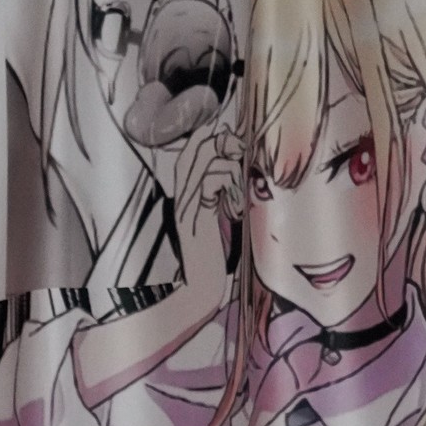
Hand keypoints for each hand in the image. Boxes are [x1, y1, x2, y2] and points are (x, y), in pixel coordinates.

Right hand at [173, 123, 242, 311]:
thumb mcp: (218, 219)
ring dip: (234, 170)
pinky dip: (231, 188)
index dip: (215, 137)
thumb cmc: (212, 257)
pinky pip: (212, 181)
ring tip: (241, 194)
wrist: (197, 288)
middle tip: (244, 158)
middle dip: (226, 144)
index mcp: (186, 193)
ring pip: (208, 161)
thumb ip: (222, 195)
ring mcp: (185, 203)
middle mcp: (181, 194)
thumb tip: (243, 169)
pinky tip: (235, 209)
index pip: (192, 148)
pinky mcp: (193, 215)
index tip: (239, 144)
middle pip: (197, 146)